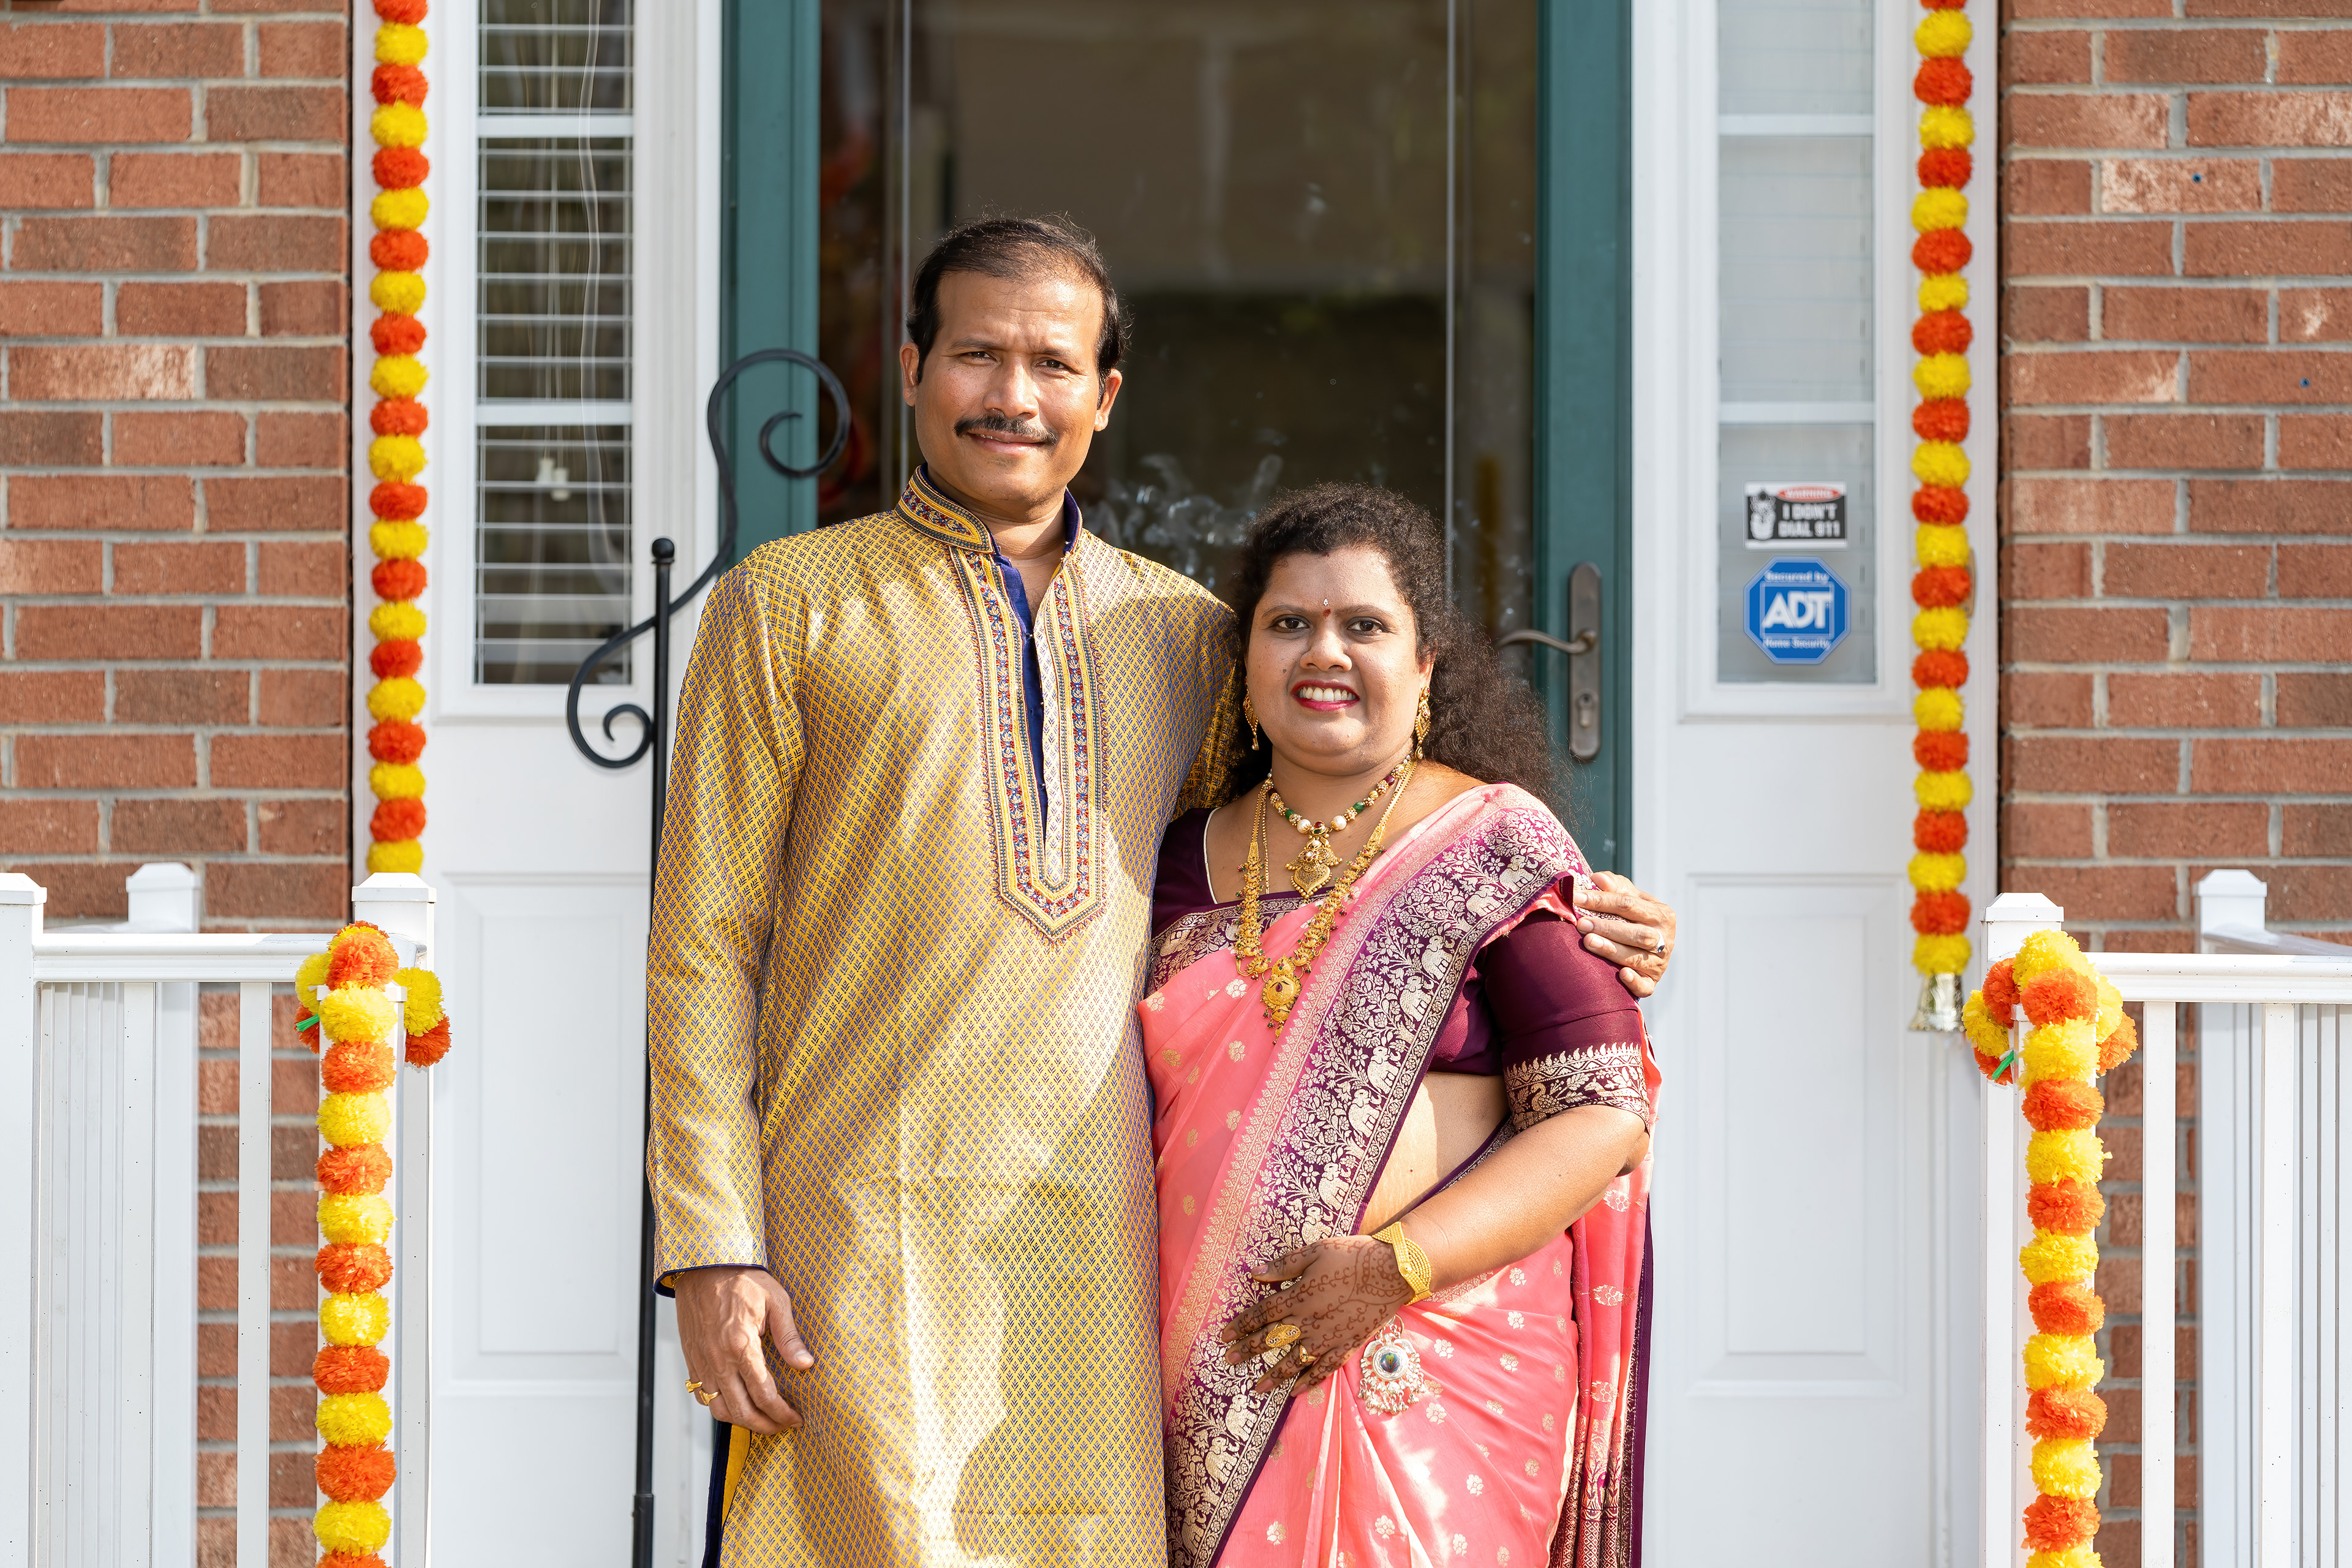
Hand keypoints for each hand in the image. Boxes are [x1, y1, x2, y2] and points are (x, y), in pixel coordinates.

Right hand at [674, 1266, 815, 1433]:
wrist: (702, 1265)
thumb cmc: (740, 1278)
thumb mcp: (775, 1300)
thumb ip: (789, 1337)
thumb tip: (806, 1364)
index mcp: (741, 1346)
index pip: (764, 1394)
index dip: (782, 1413)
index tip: (795, 1419)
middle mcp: (718, 1361)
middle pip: (741, 1412)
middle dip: (765, 1426)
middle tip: (782, 1426)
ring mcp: (701, 1363)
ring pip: (719, 1410)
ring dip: (741, 1422)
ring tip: (762, 1420)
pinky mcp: (691, 1361)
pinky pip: (703, 1397)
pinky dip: (720, 1408)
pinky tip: (737, 1403)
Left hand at [1217, 1235, 1414, 1394]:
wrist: (1391, 1272)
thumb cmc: (1353, 1255)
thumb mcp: (1315, 1251)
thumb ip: (1284, 1265)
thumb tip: (1254, 1272)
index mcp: (1298, 1296)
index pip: (1261, 1314)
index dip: (1241, 1325)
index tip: (1224, 1335)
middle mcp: (1308, 1321)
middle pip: (1271, 1340)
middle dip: (1247, 1351)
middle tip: (1228, 1361)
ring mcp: (1328, 1338)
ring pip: (1294, 1362)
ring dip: (1273, 1375)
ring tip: (1256, 1387)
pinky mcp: (1346, 1346)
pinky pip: (1323, 1370)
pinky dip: (1309, 1382)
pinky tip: (1296, 1391)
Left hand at [1572, 872, 1675, 997]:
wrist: (1646, 946)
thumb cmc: (1634, 918)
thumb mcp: (1630, 899)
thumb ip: (1615, 887)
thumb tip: (1598, 879)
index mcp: (1662, 914)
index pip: (1629, 904)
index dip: (1602, 900)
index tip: (1577, 897)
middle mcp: (1665, 939)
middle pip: (1637, 933)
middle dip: (1607, 927)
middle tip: (1581, 923)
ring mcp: (1660, 963)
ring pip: (1637, 958)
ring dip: (1612, 949)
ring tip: (1589, 941)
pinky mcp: (1652, 982)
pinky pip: (1645, 986)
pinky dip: (1634, 981)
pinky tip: (1621, 974)